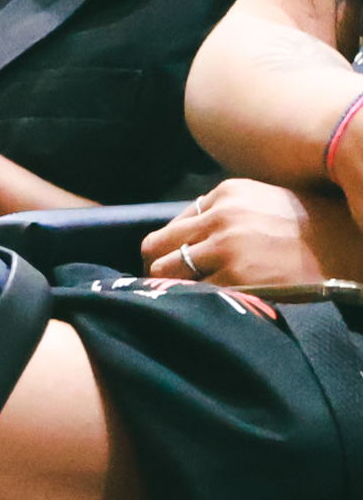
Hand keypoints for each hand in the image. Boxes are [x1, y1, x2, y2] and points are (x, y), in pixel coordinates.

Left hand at [138, 179, 362, 289]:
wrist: (351, 246)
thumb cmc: (312, 227)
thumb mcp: (264, 202)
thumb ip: (223, 213)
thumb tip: (186, 238)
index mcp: (225, 194)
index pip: (173, 225)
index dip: (172, 249)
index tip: (177, 264)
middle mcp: (220, 217)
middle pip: (156, 248)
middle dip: (159, 268)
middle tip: (171, 286)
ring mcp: (226, 248)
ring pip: (166, 272)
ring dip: (173, 287)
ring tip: (188, 297)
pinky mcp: (237, 279)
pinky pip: (195, 294)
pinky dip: (195, 302)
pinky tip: (209, 306)